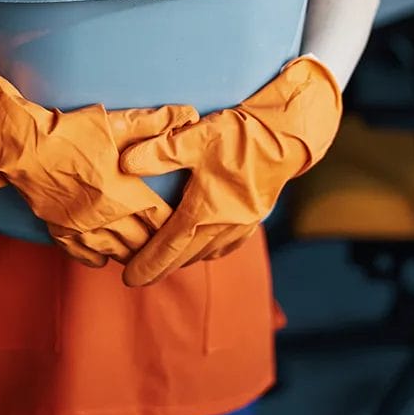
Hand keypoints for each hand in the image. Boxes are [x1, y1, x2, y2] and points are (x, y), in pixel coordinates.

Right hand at [0, 63, 197, 265]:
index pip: (162, 220)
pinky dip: (99, 258)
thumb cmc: (71, 134)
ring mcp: (82, 229)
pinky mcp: (60, 231)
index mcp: (125, 194)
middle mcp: (107, 218)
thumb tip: (188, 114)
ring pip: (116, 253)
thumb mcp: (114, 124)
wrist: (24, 148)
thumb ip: (154, 122)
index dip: (176, 222)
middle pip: (143, 243)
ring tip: (142, 251)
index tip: (184, 221)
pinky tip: (106, 254)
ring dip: (132, 252)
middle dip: (157, 243)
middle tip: (168, 242)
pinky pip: (85, 256)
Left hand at [119, 57, 342, 285]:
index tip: (128, 279)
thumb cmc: (242, 136)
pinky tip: (202, 246)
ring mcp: (242, 224)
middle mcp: (224, 225)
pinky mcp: (254, 217)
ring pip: (206, 253)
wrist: (288, 135)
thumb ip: (160, 152)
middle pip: (186, 256)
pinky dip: (208, 250)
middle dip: (161, 267)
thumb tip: (125, 163)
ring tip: (165, 261)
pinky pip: (225, 245)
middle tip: (139, 275)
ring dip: (184, 260)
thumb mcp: (196, 137)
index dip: (148, 264)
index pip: (169, 246)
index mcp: (206, 210)